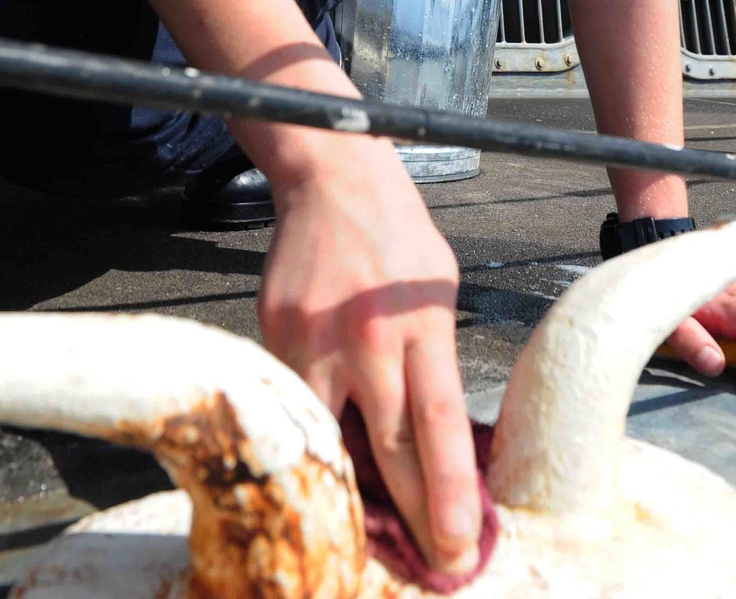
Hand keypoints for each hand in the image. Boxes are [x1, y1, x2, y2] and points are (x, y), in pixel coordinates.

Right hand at [257, 134, 481, 575]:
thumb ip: (439, 359)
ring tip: (375, 521)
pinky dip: (318, 430)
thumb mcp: (440, 290)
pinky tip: (334, 447)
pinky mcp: (274, 334)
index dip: (450, 492)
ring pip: (330, 438)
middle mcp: (366, 338)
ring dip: (353, 484)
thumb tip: (446, 440)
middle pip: (386, 449)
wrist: (332, 176)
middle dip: (410, 516)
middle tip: (429, 565)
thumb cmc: (398, 237)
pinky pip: (296, 402)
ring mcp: (313, 339)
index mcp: (420, 325)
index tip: (461, 547)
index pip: (438, 425)